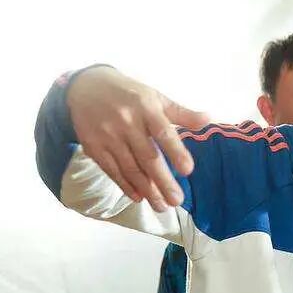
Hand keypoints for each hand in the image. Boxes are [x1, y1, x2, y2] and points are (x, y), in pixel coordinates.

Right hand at [66, 67, 209, 211]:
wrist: (84, 87)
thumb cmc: (129, 95)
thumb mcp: (155, 98)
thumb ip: (181, 113)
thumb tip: (208, 120)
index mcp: (146, 108)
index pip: (164, 133)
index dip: (176, 152)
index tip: (188, 170)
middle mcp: (126, 123)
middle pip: (147, 157)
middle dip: (163, 182)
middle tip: (177, 201)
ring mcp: (108, 135)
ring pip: (130, 168)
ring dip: (147, 190)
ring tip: (162, 206)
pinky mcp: (93, 146)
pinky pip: (112, 170)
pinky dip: (126, 186)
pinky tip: (139, 198)